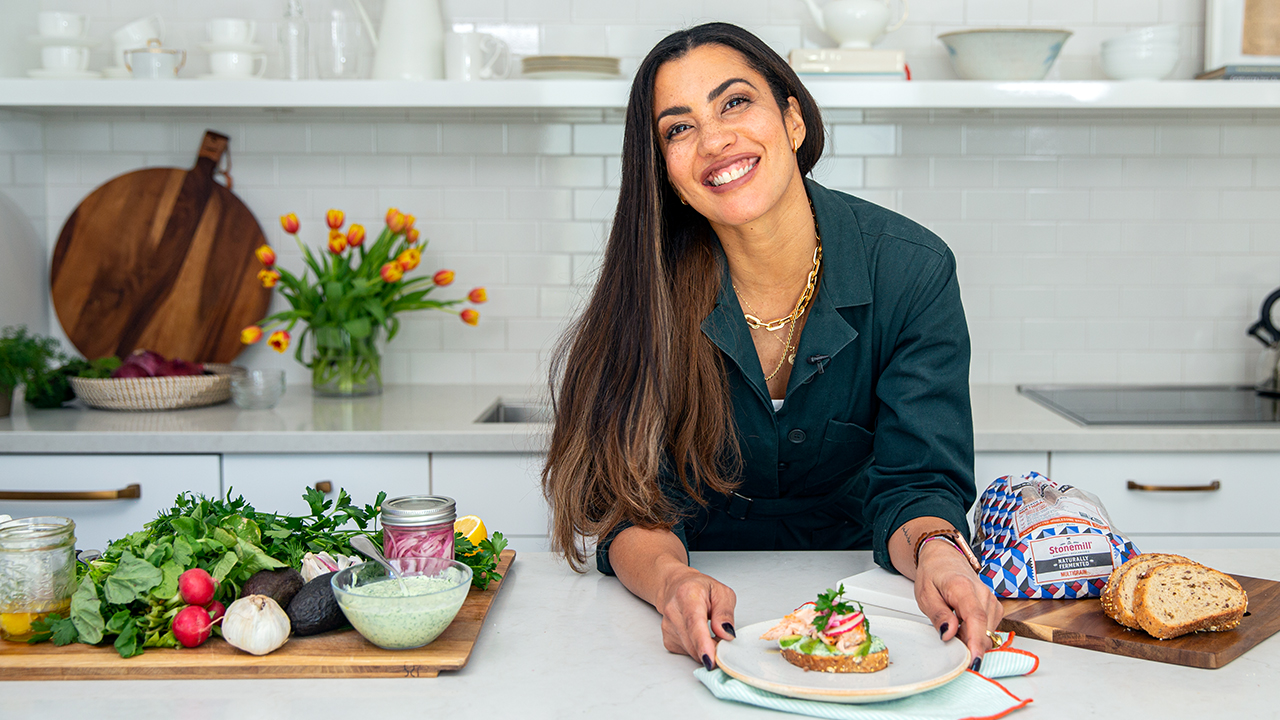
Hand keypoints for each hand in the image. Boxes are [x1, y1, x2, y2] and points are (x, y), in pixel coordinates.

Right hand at [656, 565, 737, 668]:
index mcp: (688, 596)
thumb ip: (725, 612)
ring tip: (711, 632)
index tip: (710, 658)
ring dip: (706, 649)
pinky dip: (698, 649)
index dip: (702, 643)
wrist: (676, 587)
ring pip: (692, 651)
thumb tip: (726, 633)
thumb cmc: (700, 589)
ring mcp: (667, 627)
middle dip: (713, 648)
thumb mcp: (721, 592)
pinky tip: (699, 635)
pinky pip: (688, 653)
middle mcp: (673, 611)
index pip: (694, 623)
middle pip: (693, 642)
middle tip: (723, 639)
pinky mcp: (667, 640)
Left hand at [913, 539, 1003, 666]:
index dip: (976, 641)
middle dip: (968, 643)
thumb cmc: (934, 574)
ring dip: (971, 637)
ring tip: (952, 624)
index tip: (974, 660)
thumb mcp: (925, 595)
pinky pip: (989, 629)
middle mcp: (983, 593)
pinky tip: (962, 624)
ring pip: (988, 632)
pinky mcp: (994, 607)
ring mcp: (991, 600)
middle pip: (984, 629)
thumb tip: (949, 634)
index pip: (976, 618)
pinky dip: (975, 633)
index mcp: (963, 587)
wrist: (944, 559)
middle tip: (949, 638)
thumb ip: (939, 615)